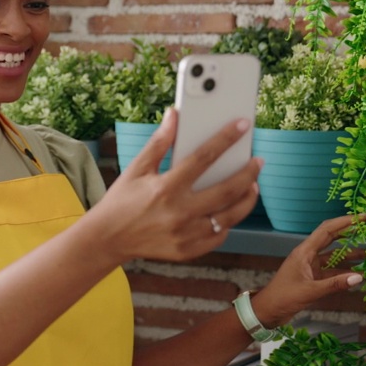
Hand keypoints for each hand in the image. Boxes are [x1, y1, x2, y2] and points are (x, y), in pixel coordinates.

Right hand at [91, 108, 259, 262]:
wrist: (107, 238)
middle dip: (248, 173)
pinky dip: (229, 222)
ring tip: (252, 186)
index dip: (226, 138)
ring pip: (230, 216)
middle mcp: (178, 212)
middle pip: (227, 190)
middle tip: (257, 162)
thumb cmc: (122, 200)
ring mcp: (185, 234)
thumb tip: (174, 115)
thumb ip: (159, 142)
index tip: (243, 125)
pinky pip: (219, 236)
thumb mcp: (137, 168)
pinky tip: (231, 210)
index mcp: (166, 187)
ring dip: (247, 199)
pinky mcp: (187, 251)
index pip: (204, 157)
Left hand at [251, 214, 365, 328]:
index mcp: (304, 252)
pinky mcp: (313, 278)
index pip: (327, 231)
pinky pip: (333, 271)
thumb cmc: (282, 298)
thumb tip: (360, 277)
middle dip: (351, 235)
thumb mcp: (309, 291)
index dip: (345, 222)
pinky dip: (346, 273)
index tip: (362, 218)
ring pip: (335, 257)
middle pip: (333, 240)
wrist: (267, 312)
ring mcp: (311, 267)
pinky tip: (360, 275)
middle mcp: (308, 256)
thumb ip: (334, 284)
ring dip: (351, 256)